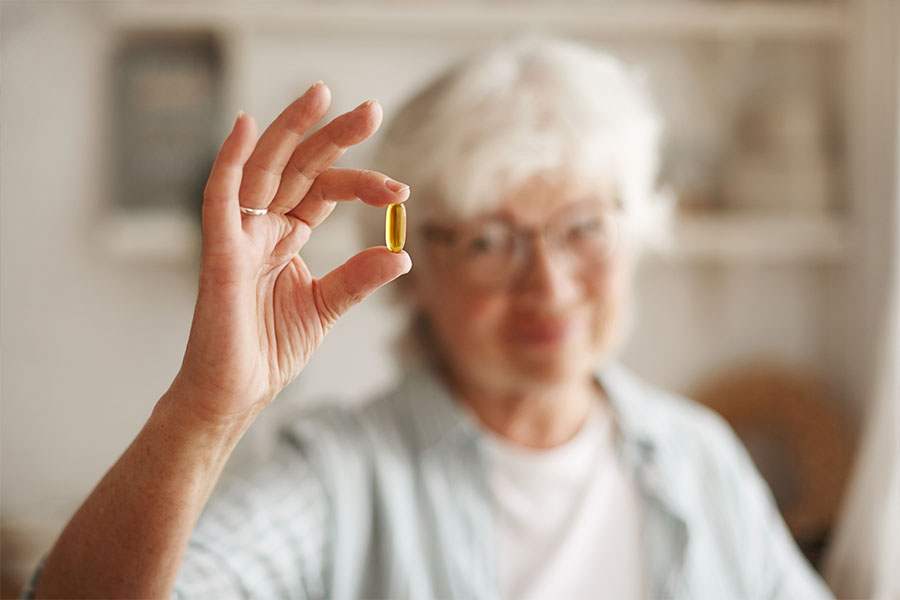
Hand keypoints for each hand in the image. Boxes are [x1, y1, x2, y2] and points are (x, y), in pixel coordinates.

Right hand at [169, 82, 410, 423]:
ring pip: (263, 168)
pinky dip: (229, 160)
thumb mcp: (326, 307)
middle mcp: (262, 227)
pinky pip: (219, 197)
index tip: (401, 192)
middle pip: (298, 167)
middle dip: (333, 137)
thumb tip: (401, 254)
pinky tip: (246, 125)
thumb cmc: (269, 349)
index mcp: (286, 237)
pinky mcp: (219, 252)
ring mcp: (239, 235)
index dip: (362, 183)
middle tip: (371, 110)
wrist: (237, 393)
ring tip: (323, 95)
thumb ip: (358, 278)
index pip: (324, 191)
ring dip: (291, 130)